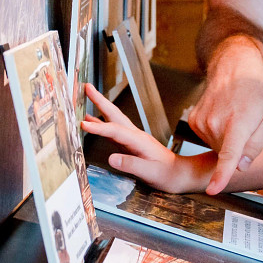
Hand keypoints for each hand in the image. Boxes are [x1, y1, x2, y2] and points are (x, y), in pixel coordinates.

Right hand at [79, 83, 207, 193]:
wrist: (179, 174)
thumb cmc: (168, 174)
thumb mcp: (150, 172)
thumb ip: (131, 165)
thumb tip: (111, 158)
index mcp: (139, 140)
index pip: (115, 130)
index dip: (98, 127)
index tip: (83, 124)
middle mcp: (135, 135)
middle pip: (114, 114)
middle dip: (100, 100)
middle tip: (87, 87)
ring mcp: (132, 138)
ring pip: (113, 119)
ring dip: (99, 107)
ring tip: (85, 98)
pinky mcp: (129, 144)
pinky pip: (112, 131)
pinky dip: (100, 124)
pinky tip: (91, 122)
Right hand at [192, 53, 262, 193]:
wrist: (234, 67)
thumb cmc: (254, 90)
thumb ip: (256, 145)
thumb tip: (240, 165)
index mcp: (239, 122)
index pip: (229, 154)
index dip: (221, 174)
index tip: (213, 189)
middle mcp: (216, 122)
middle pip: (227, 154)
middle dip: (238, 148)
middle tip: (245, 124)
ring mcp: (201, 121)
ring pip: (216, 147)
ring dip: (226, 140)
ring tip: (233, 116)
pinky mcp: (193, 121)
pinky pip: (207, 138)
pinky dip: (216, 133)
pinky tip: (222, 115)